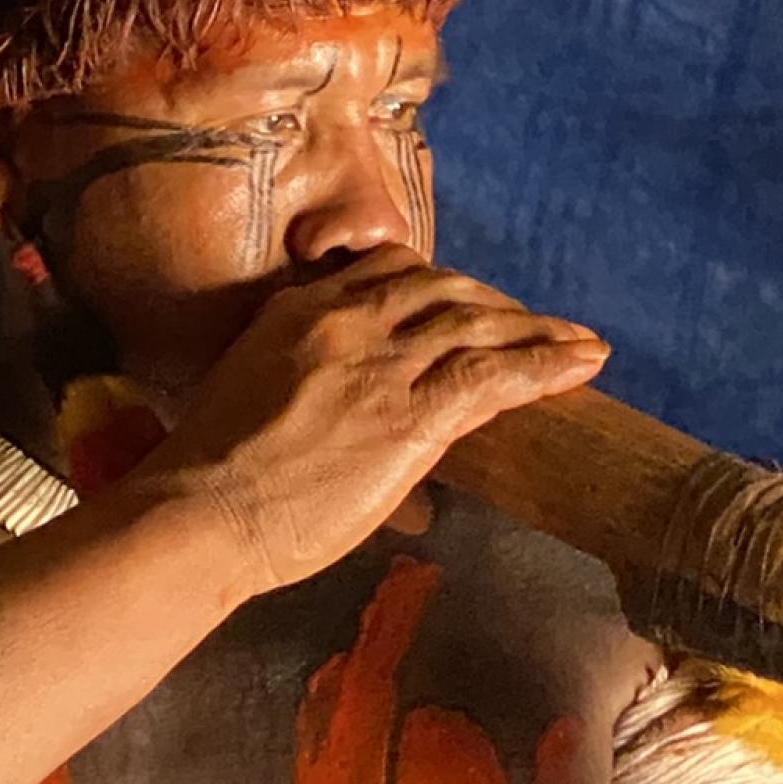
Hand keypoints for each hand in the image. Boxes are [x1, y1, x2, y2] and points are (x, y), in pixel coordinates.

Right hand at [141, 247, 606, 592]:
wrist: (198, 511)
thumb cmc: (206, 477)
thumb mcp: (250, 393)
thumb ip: (303, 383)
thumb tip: (345, 416)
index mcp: (298, 311)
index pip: (388, 271)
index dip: (440, 284)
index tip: (466, 305)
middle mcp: (346, 323)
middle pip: (444, 289)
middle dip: (496, 306)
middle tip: (531, 328)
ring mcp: (381, 366)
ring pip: (479, 326)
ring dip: (538, 332)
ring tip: (581, 343)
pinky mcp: (409, 416)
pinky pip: (495, 376)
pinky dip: (547, 365)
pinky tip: (584, 365)